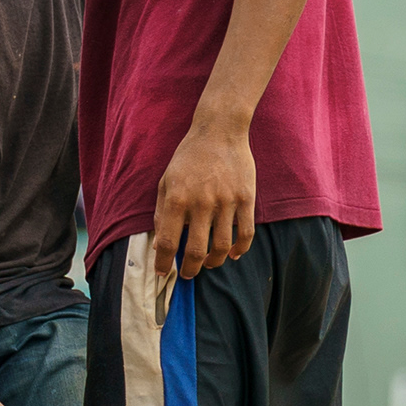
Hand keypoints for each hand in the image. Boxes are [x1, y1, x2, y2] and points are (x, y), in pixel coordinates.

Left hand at [150, 116, 255, 278]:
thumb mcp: (165, 181)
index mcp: (176, 198)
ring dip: (214, 262)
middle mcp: (201, 203)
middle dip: (189, 269)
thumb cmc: (188, 157)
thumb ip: (160, 212)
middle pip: (195, 250)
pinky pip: (245, 233)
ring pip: (222, 246)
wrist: (219, 131)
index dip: (163, 262)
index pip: (167, 241)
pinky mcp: (246, 198)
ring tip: (208, 264)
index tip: (162, 273)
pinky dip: (240, 249)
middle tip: (186, 274)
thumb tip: (159, 243)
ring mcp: (226, 201)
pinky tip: (234, 254)